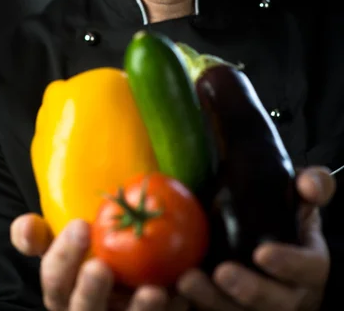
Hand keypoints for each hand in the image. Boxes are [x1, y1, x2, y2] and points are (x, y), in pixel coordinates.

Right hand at [10, 214, 180, 309]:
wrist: (133, 270)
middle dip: (89, 293)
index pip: (54, 280)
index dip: (63, 256)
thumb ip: (42, 236)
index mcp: (65, 293)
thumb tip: (24, 225)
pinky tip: (184, 297)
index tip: (80, 224)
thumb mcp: (69, 245)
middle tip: (100, 267)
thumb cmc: (96, 252)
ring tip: (154, 291)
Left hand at [176, 166, 335, 309]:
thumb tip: (309, 185)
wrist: (262, 234)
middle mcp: (288, 293)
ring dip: (212, 301)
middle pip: (274, 303)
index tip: (262, 253)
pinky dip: (193, 305)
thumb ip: (311, 186)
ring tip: (187, 281)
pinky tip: (171, 292)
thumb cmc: (283, 216)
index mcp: (308, 265)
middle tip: (220, 272)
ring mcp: (256, 306)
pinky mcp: (228, 307)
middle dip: (247, 291)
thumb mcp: (300, 197)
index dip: (289, 264)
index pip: (308, 268)